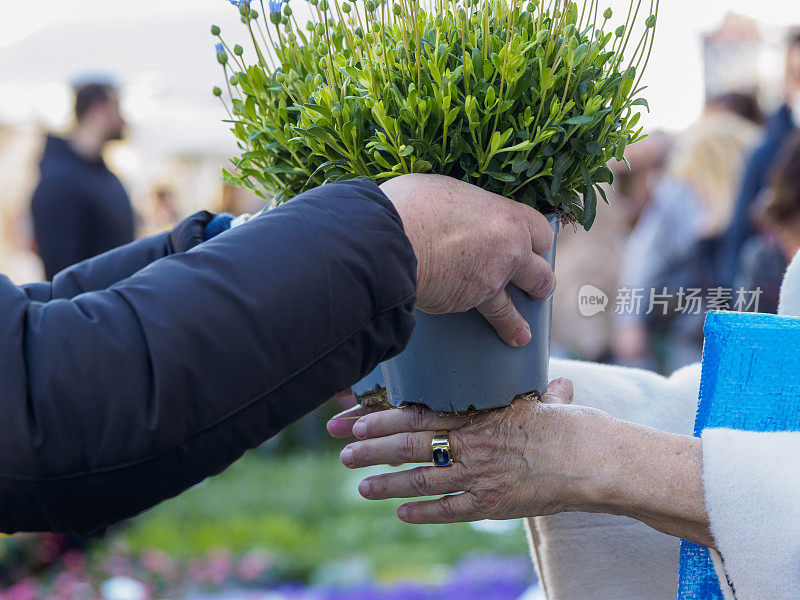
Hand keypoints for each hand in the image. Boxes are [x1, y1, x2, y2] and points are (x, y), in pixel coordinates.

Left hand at [331, 379, 593, 522]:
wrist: (595, 461)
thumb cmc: (573, 426)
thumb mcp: (549, 401)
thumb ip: (543, 394)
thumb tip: (560, 386)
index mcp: (479, 415)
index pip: (420, 415)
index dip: (384, 420)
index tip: (357, 422)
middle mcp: (471, 444)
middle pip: (411, 447)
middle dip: (372, 451)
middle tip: (344, 453)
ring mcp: (479, 476)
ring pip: (421, 480)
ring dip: (387, 484)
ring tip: (361, 486)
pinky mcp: (492, 504)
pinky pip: (449, 511)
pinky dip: (423, 513)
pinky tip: (401, 513)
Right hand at [381, 174, 555, 346]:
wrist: (391, 242)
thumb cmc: (410, 207)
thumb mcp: (443, 191)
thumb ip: (460, 208)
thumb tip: (448, 211)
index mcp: (504, 215)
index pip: (539, 230)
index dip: (535, 241)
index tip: (532, 246)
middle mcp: (508, 248)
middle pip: (540, 271)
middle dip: (540, 281)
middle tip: (539, 287)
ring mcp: (493, 278)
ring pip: (515, 303)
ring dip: (519, 319)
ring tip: (523, 333)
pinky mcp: (473, 301)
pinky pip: (489, 315)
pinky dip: (496, 326)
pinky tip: (506, 337)